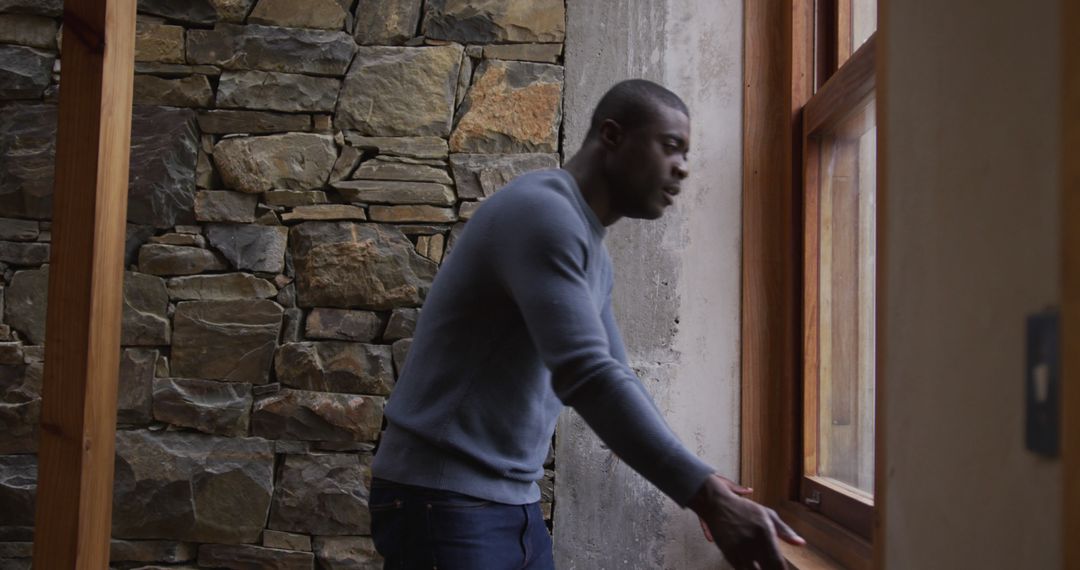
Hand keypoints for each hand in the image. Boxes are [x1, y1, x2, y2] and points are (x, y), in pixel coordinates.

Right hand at [689, 474, 804, 569]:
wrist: (717, 504)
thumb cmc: (745, 509)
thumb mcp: (768, 515)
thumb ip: (785, 531)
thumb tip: (801, 544)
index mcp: (765, 533)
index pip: (778, 563)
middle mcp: (753, 544)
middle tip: (773, 568)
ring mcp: (739, 551)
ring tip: (764, 567)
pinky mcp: (729, 555)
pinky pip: (741, 569)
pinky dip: (748, 569)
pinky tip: (753, 566)